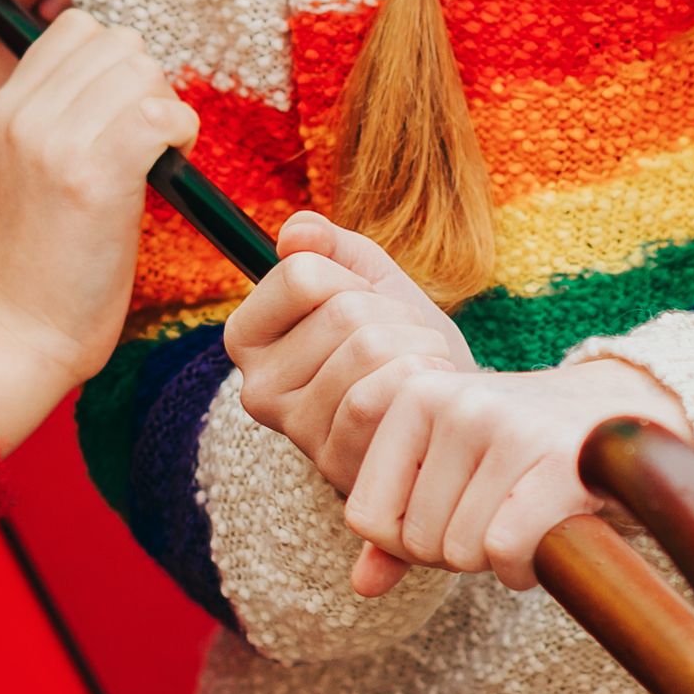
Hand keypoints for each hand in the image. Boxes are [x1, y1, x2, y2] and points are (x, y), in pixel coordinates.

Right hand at [0, 9, 196, 452]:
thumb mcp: (12, 176)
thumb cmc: (25, 270)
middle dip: (147, 84)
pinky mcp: (94, 180)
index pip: (75, 29)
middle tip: (148, 142)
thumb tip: (112, 90)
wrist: (11, 336)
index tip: (121, 114)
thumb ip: (46, 124)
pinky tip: (168, 175)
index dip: (114, 64)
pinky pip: (162, 117)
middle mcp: (23, 115)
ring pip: (142, 72)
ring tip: (158, 160)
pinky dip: (181, 138)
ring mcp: (55, 143)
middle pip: (117, 43)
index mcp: (0, 109)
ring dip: (166, 110)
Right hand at [221, 213, 476, 595]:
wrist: (444, 418)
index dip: (356, 279)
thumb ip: (333, 247)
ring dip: (417, 346)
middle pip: (342, 311)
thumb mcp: (371, 284)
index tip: (369, 306)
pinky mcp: (335, 462)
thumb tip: (296, 231)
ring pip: (366, 349)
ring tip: (421, 366)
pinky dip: (422, 381)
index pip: (301, 273)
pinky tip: (429, 395)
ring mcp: (295, 430)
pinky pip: (377, 397)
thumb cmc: (402, 348)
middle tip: (406, 342)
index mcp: (250, 336)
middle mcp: (257, 388)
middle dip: (396, 315)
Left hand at [339, 357, 693, 593]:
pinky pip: (505, 549)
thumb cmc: (523, 452)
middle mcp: (452, 402)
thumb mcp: (449, 473)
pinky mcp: (556, 459)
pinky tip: (546, 538)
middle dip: (458, 551)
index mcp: (411, 395)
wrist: (626, 414)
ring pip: (460, 550)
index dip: (407, 542)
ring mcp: (505, 425)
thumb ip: (399, 525)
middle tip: (499, 517)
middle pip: (416, 540)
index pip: (365, 515)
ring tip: (525, 519)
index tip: (451, 515)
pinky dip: (525, 566)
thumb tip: (362, 586)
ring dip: (495, 559)